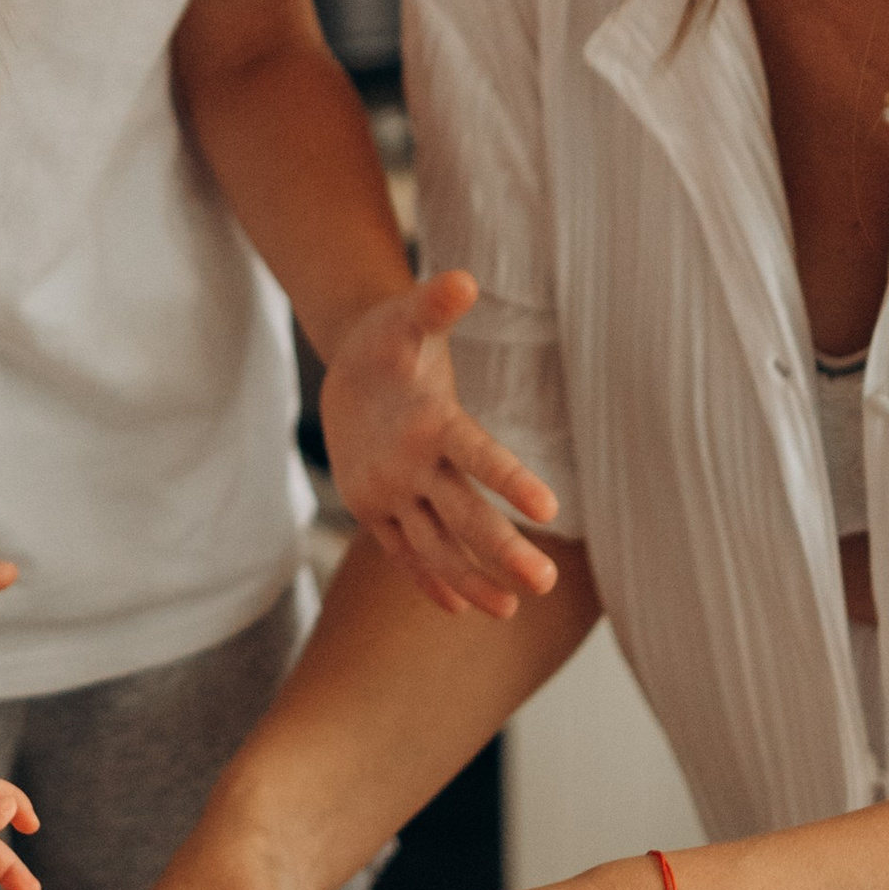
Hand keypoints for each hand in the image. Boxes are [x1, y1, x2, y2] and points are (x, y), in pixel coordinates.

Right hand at [320, 273, 559, 619]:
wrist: (339, 367)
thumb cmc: (393, 339)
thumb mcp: (411, 317)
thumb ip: (437, 305)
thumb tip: (464, 280)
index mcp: (429, 422)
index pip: (478, 454)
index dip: (509, 480)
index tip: (549, 509)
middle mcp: (408, 465)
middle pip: (460, 515)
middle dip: (502, 550)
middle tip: (546, 582)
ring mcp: (387, 493)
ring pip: (432, 546)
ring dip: (473, 578)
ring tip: (512, 609)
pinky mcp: (373, 511)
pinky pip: (404, 554)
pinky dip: (432, 581)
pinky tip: (464, 606)